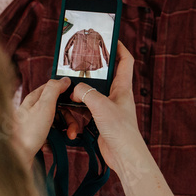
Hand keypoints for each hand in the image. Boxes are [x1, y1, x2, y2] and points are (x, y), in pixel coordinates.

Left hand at [12, 77, 71, 164]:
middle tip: (72, 131)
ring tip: (65, 140)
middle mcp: (34, 109)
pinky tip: (50, 146)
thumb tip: (64, 79)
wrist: (15, 157)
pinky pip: (50, 136)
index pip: (54, 89)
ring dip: (63, 132)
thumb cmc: (27, 133)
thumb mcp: (44, 106)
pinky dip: (54, 141)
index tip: (76, 103)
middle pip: (58, 109)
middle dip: (68, 120)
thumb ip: (54, 90)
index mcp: (35, 99)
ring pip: (56, 123)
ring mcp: (34, 124)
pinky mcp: (34, 136)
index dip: (67, 95)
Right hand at [68, 42, 145, 171]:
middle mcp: (117, 96)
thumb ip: (86, 93)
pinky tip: (70, 109)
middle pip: (106, 76)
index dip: (119, 47)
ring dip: (82, 91)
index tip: (109, 38)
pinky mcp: (101, 121)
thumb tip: (75, 89)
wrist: (124, 157)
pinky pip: (87, 110)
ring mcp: (109, 109)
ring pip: (93, 94)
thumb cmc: (121, 131)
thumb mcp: (101, 106)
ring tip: (70, 86)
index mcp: (123, 88)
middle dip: (93, 69)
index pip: (125, 61)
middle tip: (80, 61)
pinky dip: (79, 109)